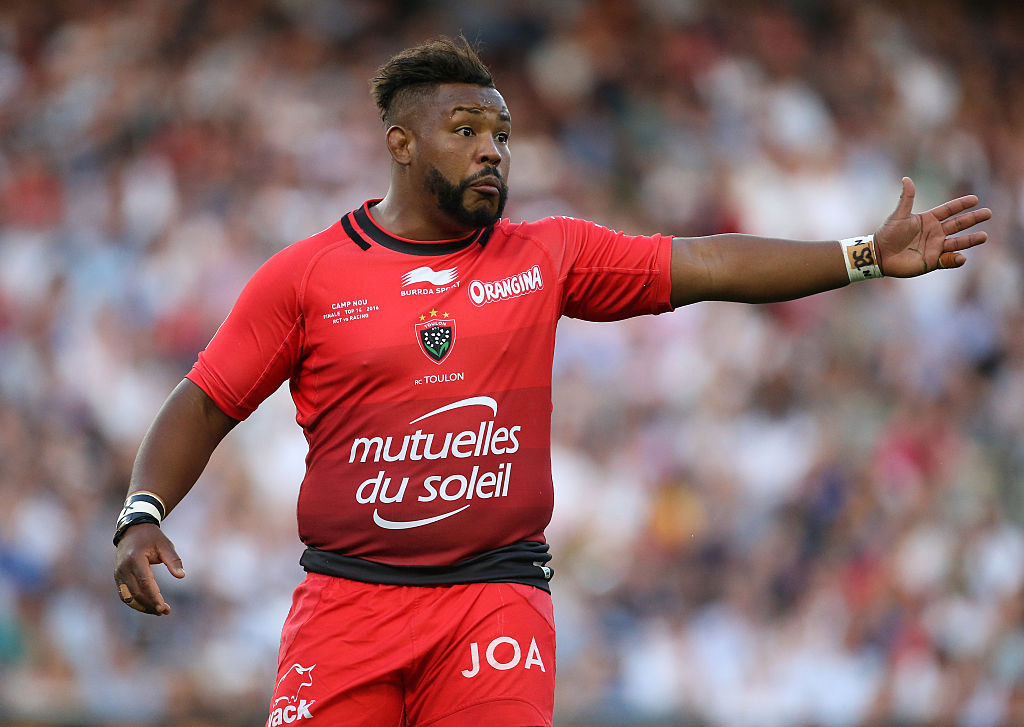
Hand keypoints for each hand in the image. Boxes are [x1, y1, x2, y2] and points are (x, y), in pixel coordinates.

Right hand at [113, 524, 185, 614]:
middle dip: (150, 605)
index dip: (154, 597)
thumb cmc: (152, 538)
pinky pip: (125, 594)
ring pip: (128, 597)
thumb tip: (181, 576)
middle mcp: (123, 568)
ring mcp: (118, 574)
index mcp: (135, 559)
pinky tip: (148, 606)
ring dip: (142, 607)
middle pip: (136, 593)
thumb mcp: (165, 545)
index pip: (145, 583)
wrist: (133, 530)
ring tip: (158, 612)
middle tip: (165, 611)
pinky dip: (135, 602)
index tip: (164, 607)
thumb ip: (173, 560)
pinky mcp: (118, 577)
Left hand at [874, 177, 990, 277]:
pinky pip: (948, 260)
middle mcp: (935, 232)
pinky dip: (955, 259)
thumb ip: (906, 198)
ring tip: (984, 236)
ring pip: (958, 243)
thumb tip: (906, 179)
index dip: (961, 204)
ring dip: (970, 240)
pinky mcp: (932, 261)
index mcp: (929, 219)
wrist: (879, 255)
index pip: (949, 210)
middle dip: (973, 219)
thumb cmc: (887, 233)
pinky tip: (961, 257)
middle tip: (988, 213)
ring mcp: (935, 247)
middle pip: (958, 224)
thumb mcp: (898, 215)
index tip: (975, 199)